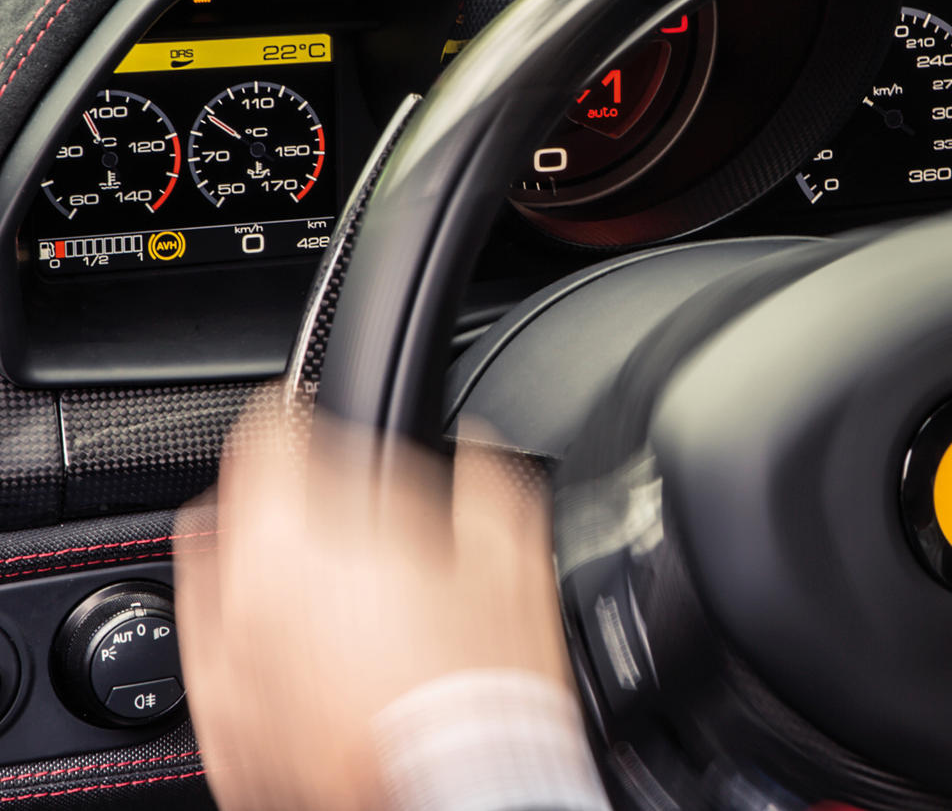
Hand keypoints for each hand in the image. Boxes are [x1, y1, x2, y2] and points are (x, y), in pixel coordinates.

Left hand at [175, 421, 571, 810]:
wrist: (463, 791)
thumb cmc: (480, 683)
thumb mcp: (508, 553)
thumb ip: (487, 475)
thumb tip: (482, 441)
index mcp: (300, 539)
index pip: (260, 438)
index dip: (291, 414)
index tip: (306, 415)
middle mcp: (240, 603)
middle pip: (220, 513)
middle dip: (268, 499)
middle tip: (318, 505)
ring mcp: (227, 679)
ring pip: (208, 596)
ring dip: (251, 576)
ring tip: (312, 585)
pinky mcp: (229, 741)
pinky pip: (220, 675)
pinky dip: (253, 656)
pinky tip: (305, 659)